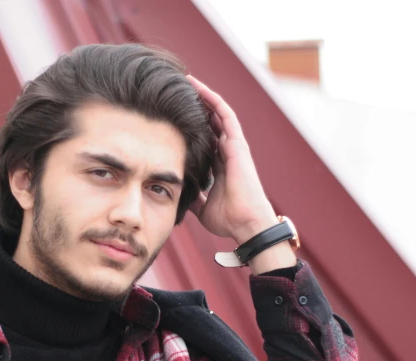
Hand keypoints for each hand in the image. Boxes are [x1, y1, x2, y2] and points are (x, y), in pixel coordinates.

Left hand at [187, 75, 295, 272]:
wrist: (246, 224)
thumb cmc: (228, 219)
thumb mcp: (202, 207)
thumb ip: (192, 197)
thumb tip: (177, 195)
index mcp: (218, 166)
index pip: (202, 139)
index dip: (188, 126)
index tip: (169, 116)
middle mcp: (226, 152)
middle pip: (209, 122)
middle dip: (193, 107)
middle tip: (173, 92)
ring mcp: (233, 146)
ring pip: (216, 113)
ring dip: (201, 96)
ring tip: (184, 81)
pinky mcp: (238, 144)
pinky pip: (225, 115)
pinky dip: (212, 100)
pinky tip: (198, 87)